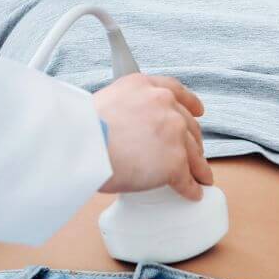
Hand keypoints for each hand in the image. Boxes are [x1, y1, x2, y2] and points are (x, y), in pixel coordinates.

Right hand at [92, 75, 214, 200]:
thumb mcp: (105, 101)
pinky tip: (190, 192)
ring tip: (199, 177)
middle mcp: (163, 104)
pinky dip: (189, 188)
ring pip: (194, 153)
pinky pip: (186, 179)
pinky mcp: (175, 162)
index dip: (190, 104)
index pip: (176, 91)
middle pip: (189, 125)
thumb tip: (131, 127)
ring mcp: (173, 133)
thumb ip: (127, 108)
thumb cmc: (81, 128)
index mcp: (144, 86)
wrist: (79, 145)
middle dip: (192, 140)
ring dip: (198, 167)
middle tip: (191, 152)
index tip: (197, 111)